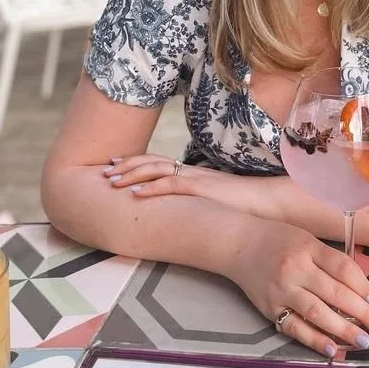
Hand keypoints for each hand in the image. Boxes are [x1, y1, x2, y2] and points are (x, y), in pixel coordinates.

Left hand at [102, 153, 246, 207]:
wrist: (263, 200)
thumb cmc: (240, 203)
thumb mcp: (213, 198)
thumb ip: (196, 198)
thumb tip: (181, 207)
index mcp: (192, 172)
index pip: (159, 161)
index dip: (136, 162)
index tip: (117, 163)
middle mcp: (190, 170)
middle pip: (152, 161)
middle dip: (127, 164)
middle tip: (105, 170)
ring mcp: (194, 178)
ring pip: (156, 170)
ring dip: (131, 175)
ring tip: (111, 181)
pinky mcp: (199, 188)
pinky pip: (170, 185)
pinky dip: (149, 188)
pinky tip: (133, 193)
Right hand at [231, 219, 368, 357]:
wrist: (239, 244)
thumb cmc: (278, 240)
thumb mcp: (307, 240)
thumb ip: (329, 261)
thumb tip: (359, 289)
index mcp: (308, 248)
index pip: (342, 268)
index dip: (362, 285)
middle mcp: (296, 269)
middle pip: (335, 293)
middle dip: (361, 312)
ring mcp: (282, 291)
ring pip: (317, 313)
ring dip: (343, 329)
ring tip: (362, 340)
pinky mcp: (270, 309)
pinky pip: (295, 328)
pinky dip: (314, 340)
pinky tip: (332, 348)